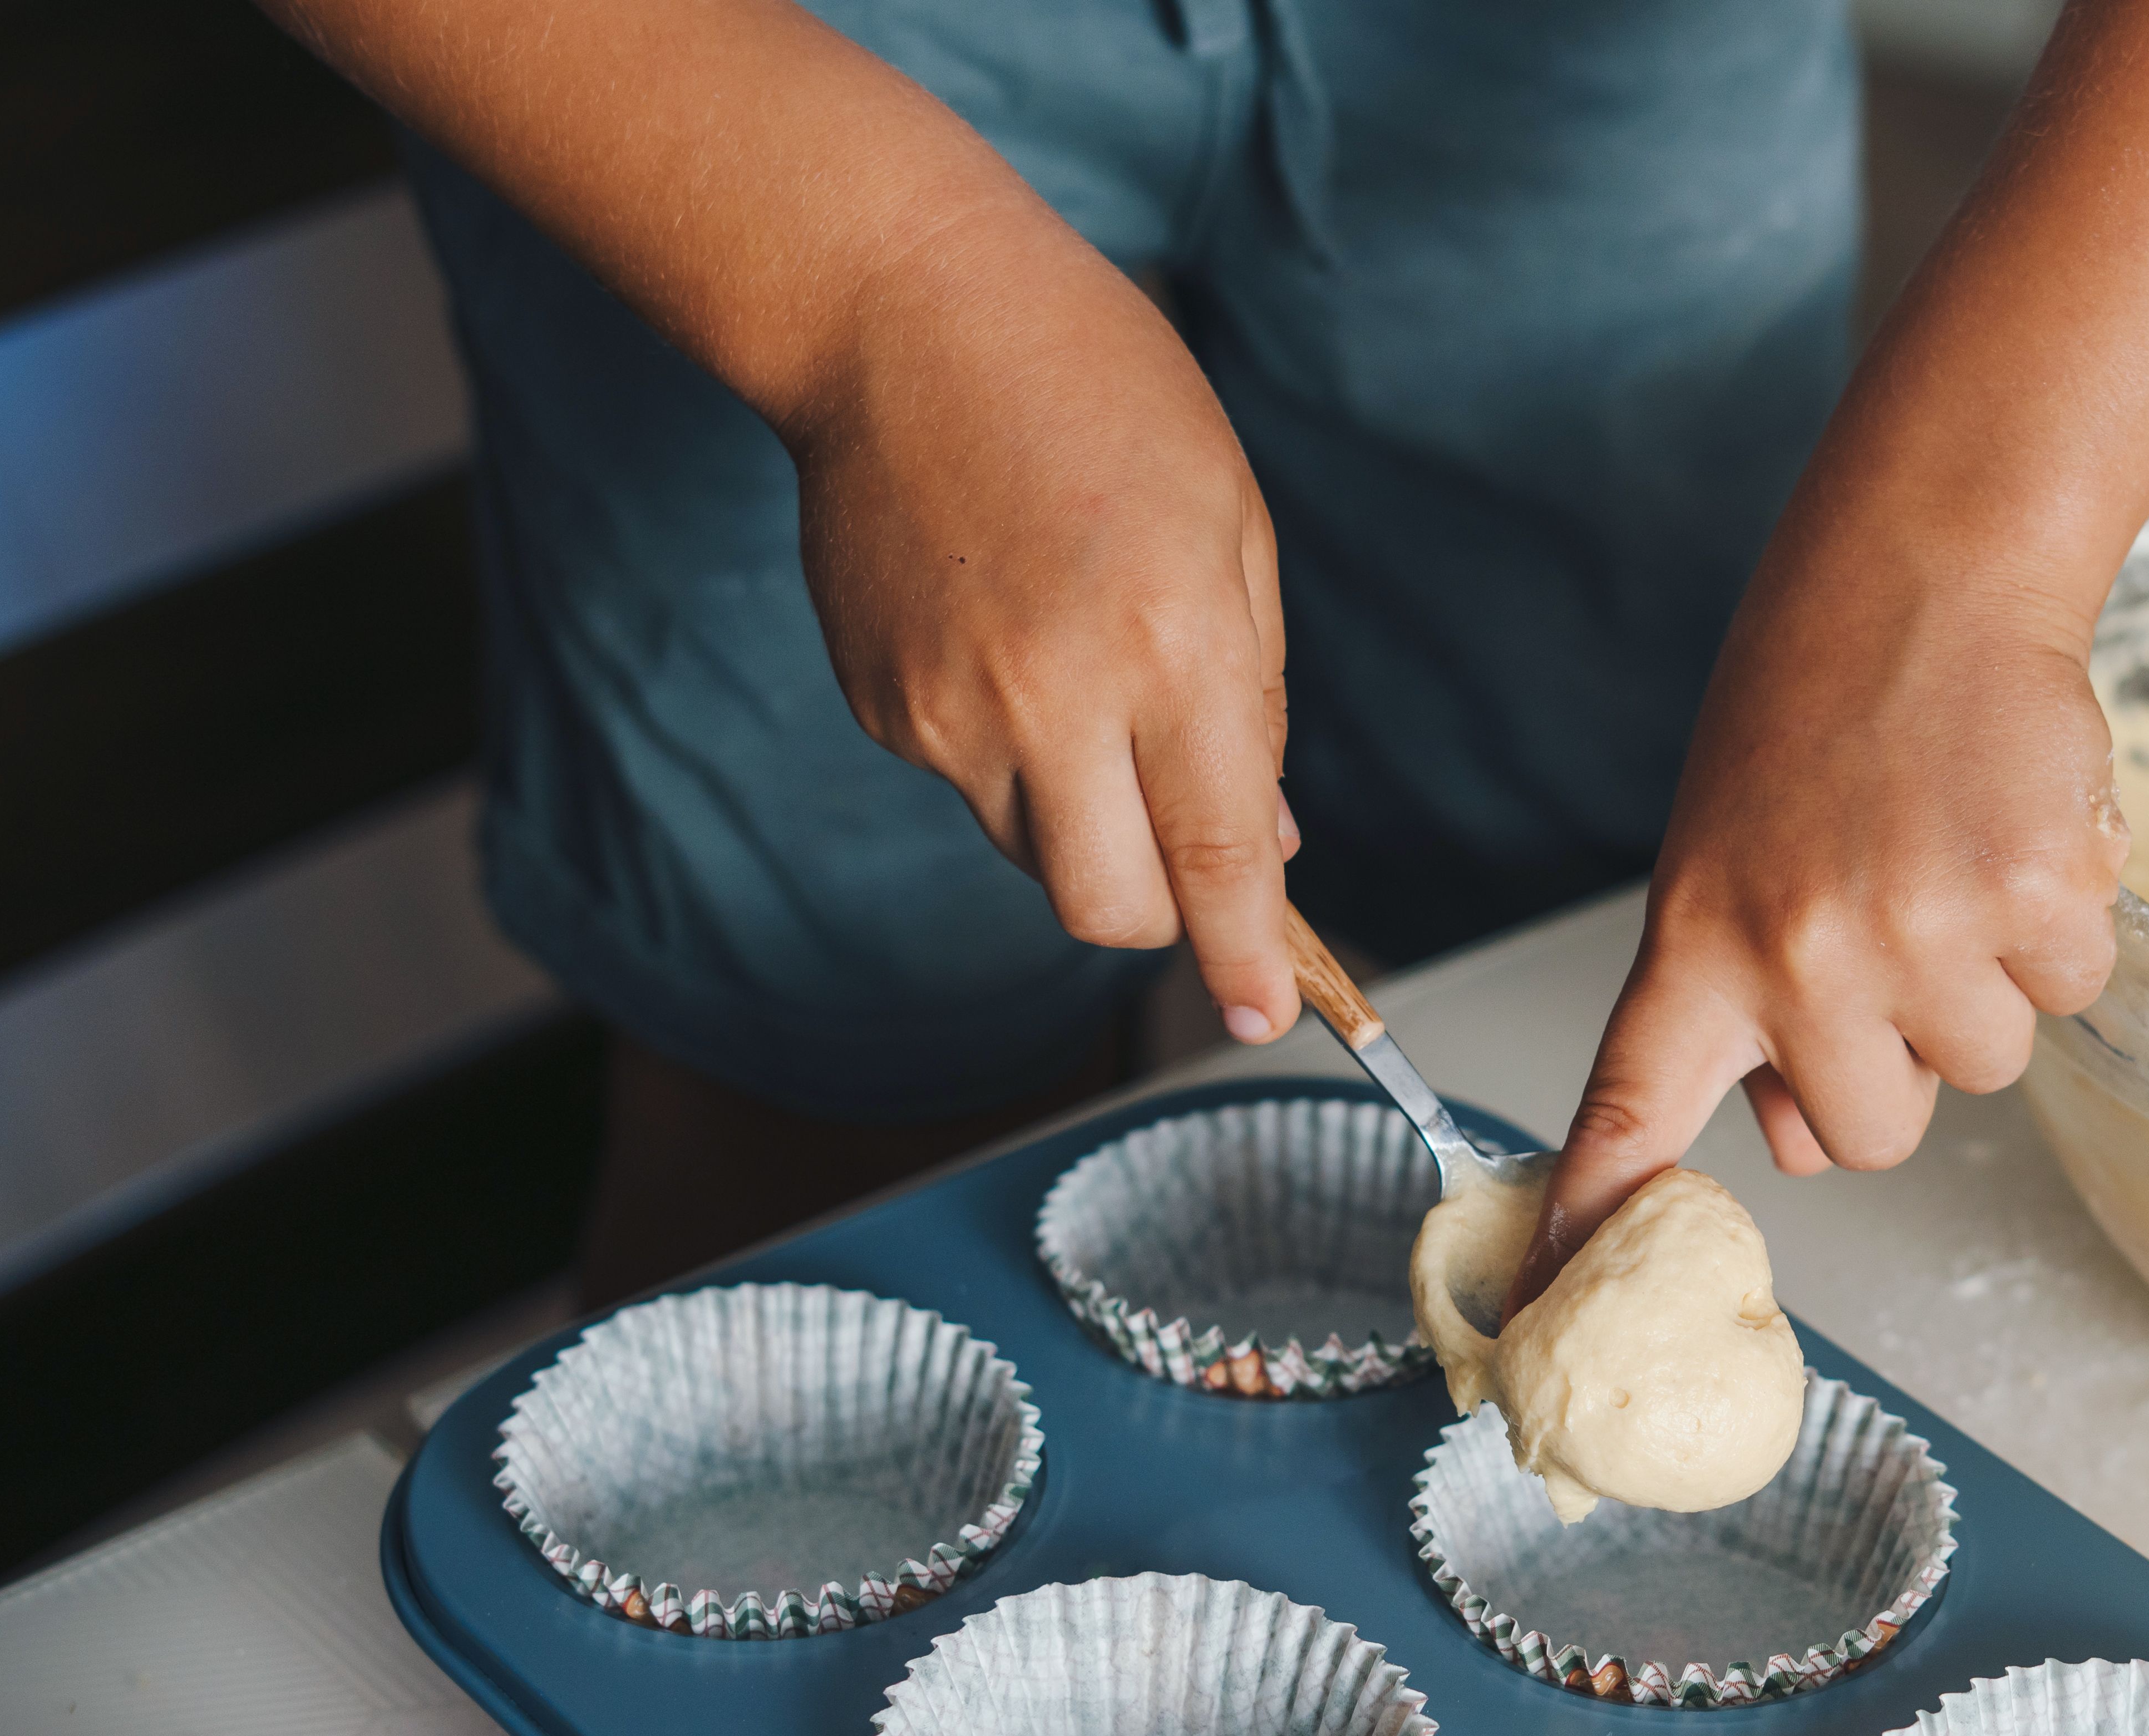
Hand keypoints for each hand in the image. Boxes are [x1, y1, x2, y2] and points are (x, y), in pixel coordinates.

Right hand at [783, 240, 1299, 1039]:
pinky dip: (1005, 748)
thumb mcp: (1229, 524)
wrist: (897, 311)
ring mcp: (947, 710)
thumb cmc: (1094, 392)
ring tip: (1080, 675)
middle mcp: (1051, 699)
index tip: (1268, 1011)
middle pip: (1107, 908)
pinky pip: (965, 782)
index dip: (1249, 954)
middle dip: (1157, 915)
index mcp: (1167, 647)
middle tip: (1185, 864)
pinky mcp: (879, 703)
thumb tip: (1268, 840)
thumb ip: (1254, 696)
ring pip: (1033, 852)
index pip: (1216, 858)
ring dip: (1080, 818)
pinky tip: (1003, 631)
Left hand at [1514, 540, 2126, 1303]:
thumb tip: (1794, 1135)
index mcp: (1699, 943)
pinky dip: (2063, 923)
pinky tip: (2019, 828)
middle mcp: (1803, 955)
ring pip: (1984, 1066)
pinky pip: (2070, 989)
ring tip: (1953, 856)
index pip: (1631, 1109)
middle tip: (1896, 934)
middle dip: (1895, 1064)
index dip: (1600, 1212)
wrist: (1929, 572)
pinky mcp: (2038, 896)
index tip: (1560, 1292)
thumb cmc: (1819, 712)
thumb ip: (1745, 998)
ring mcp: (1924, 931)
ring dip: (1988, 983)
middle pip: (1868, 1134)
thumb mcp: (1729, 853)